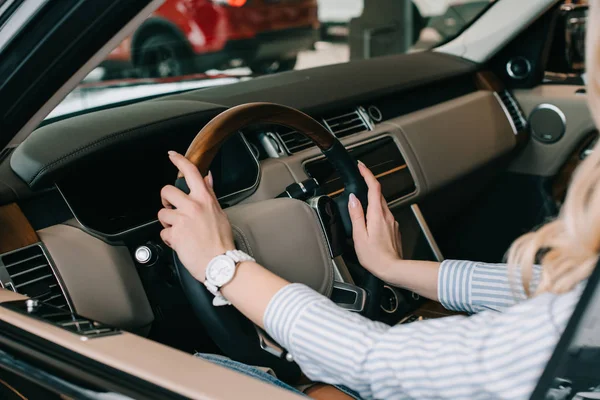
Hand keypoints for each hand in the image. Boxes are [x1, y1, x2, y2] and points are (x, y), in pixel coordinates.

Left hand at [158, 151, 234, 281]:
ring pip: (162, 214)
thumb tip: (207, 178)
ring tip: (181, 231)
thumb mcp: (219, 213)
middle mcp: (192, 206)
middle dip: (166, 201)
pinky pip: (163, 232)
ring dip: (168, 223)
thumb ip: (209, 194)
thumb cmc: (222, 241)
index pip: (190, 172)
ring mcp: (181, 220)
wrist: (220, 263)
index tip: (172, 156)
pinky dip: (170, 238)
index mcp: (204, 199)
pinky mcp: (174, 234)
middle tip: (171, 209)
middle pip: (166, 191)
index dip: (179, 160)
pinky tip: (181, 242)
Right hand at [348, 163, 402, 280]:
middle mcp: (387, 215)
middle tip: (360, 179)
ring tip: (361, 202)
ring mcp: (392, 222)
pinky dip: (376, 211)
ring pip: (381, 204)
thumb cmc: (376, 257)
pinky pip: (384, 215)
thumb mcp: (359, 235)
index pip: (374, 187)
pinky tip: (370, 220)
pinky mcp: (393, 228)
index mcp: (377, 214)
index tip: (361, 166)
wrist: (393, 269)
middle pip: (378, 194)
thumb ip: (356, 215)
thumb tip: (353, 199)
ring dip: (372, 199)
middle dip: (369, 185)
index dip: (367, 174)